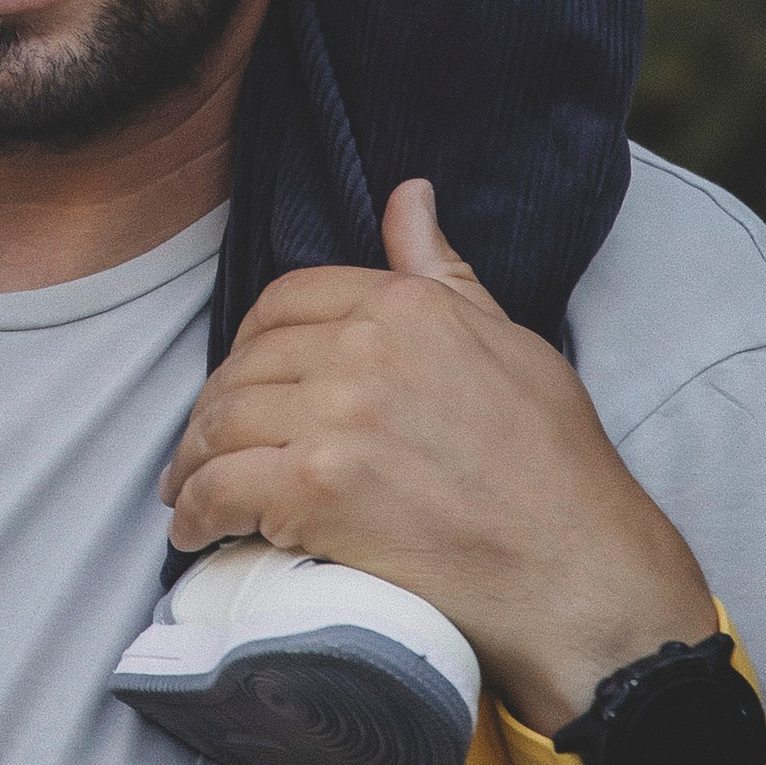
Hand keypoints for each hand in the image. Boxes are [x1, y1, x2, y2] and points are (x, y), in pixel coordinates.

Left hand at [158, 180, 714, 732]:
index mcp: (404, 305)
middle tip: (206, 446)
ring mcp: (335, 419)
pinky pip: (221, 490)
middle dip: (216, 407)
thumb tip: (409, 194)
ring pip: (222, 425)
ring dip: (194, 462)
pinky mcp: (315, 491)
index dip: (251, 343)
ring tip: (189, 491)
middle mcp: (361, 348)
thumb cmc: (556, 464)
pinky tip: (194, 529)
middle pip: (245, 364)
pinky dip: (196, 512)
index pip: (285, 301)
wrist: (576, 570)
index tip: (244, 379)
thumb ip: (442, 271)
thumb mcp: (509, 340)